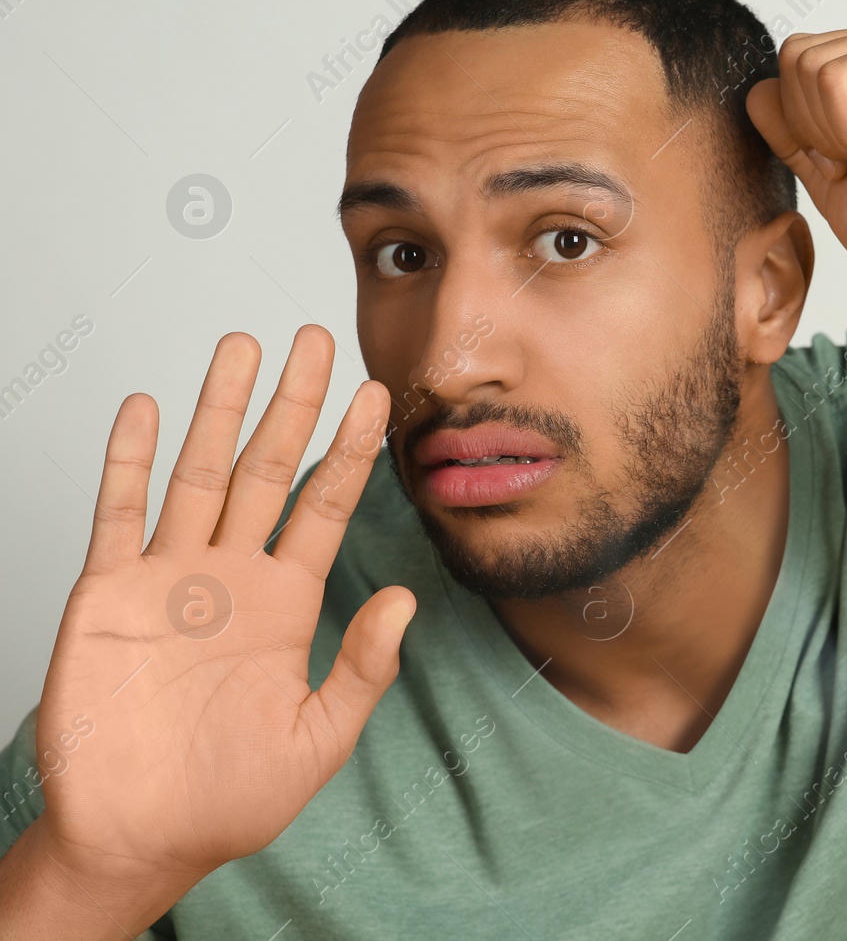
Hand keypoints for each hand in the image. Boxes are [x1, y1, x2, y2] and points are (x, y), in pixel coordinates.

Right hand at [32, 326, 412, 890]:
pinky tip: (146, 407)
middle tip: (317, 338)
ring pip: (197, 473)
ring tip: (242, 347)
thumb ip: (363, 667)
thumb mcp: (318, 738)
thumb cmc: (231, 800)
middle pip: (267, 469)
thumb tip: (406, 600)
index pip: (325, 506)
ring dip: (218, 410)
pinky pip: (119, 514)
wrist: (140, 839)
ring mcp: (169, 580)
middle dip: (293, 404)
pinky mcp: (108, 596)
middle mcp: (231, 577)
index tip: (376, 395)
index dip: (350, 449)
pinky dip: (129, 460)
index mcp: (286, 603)